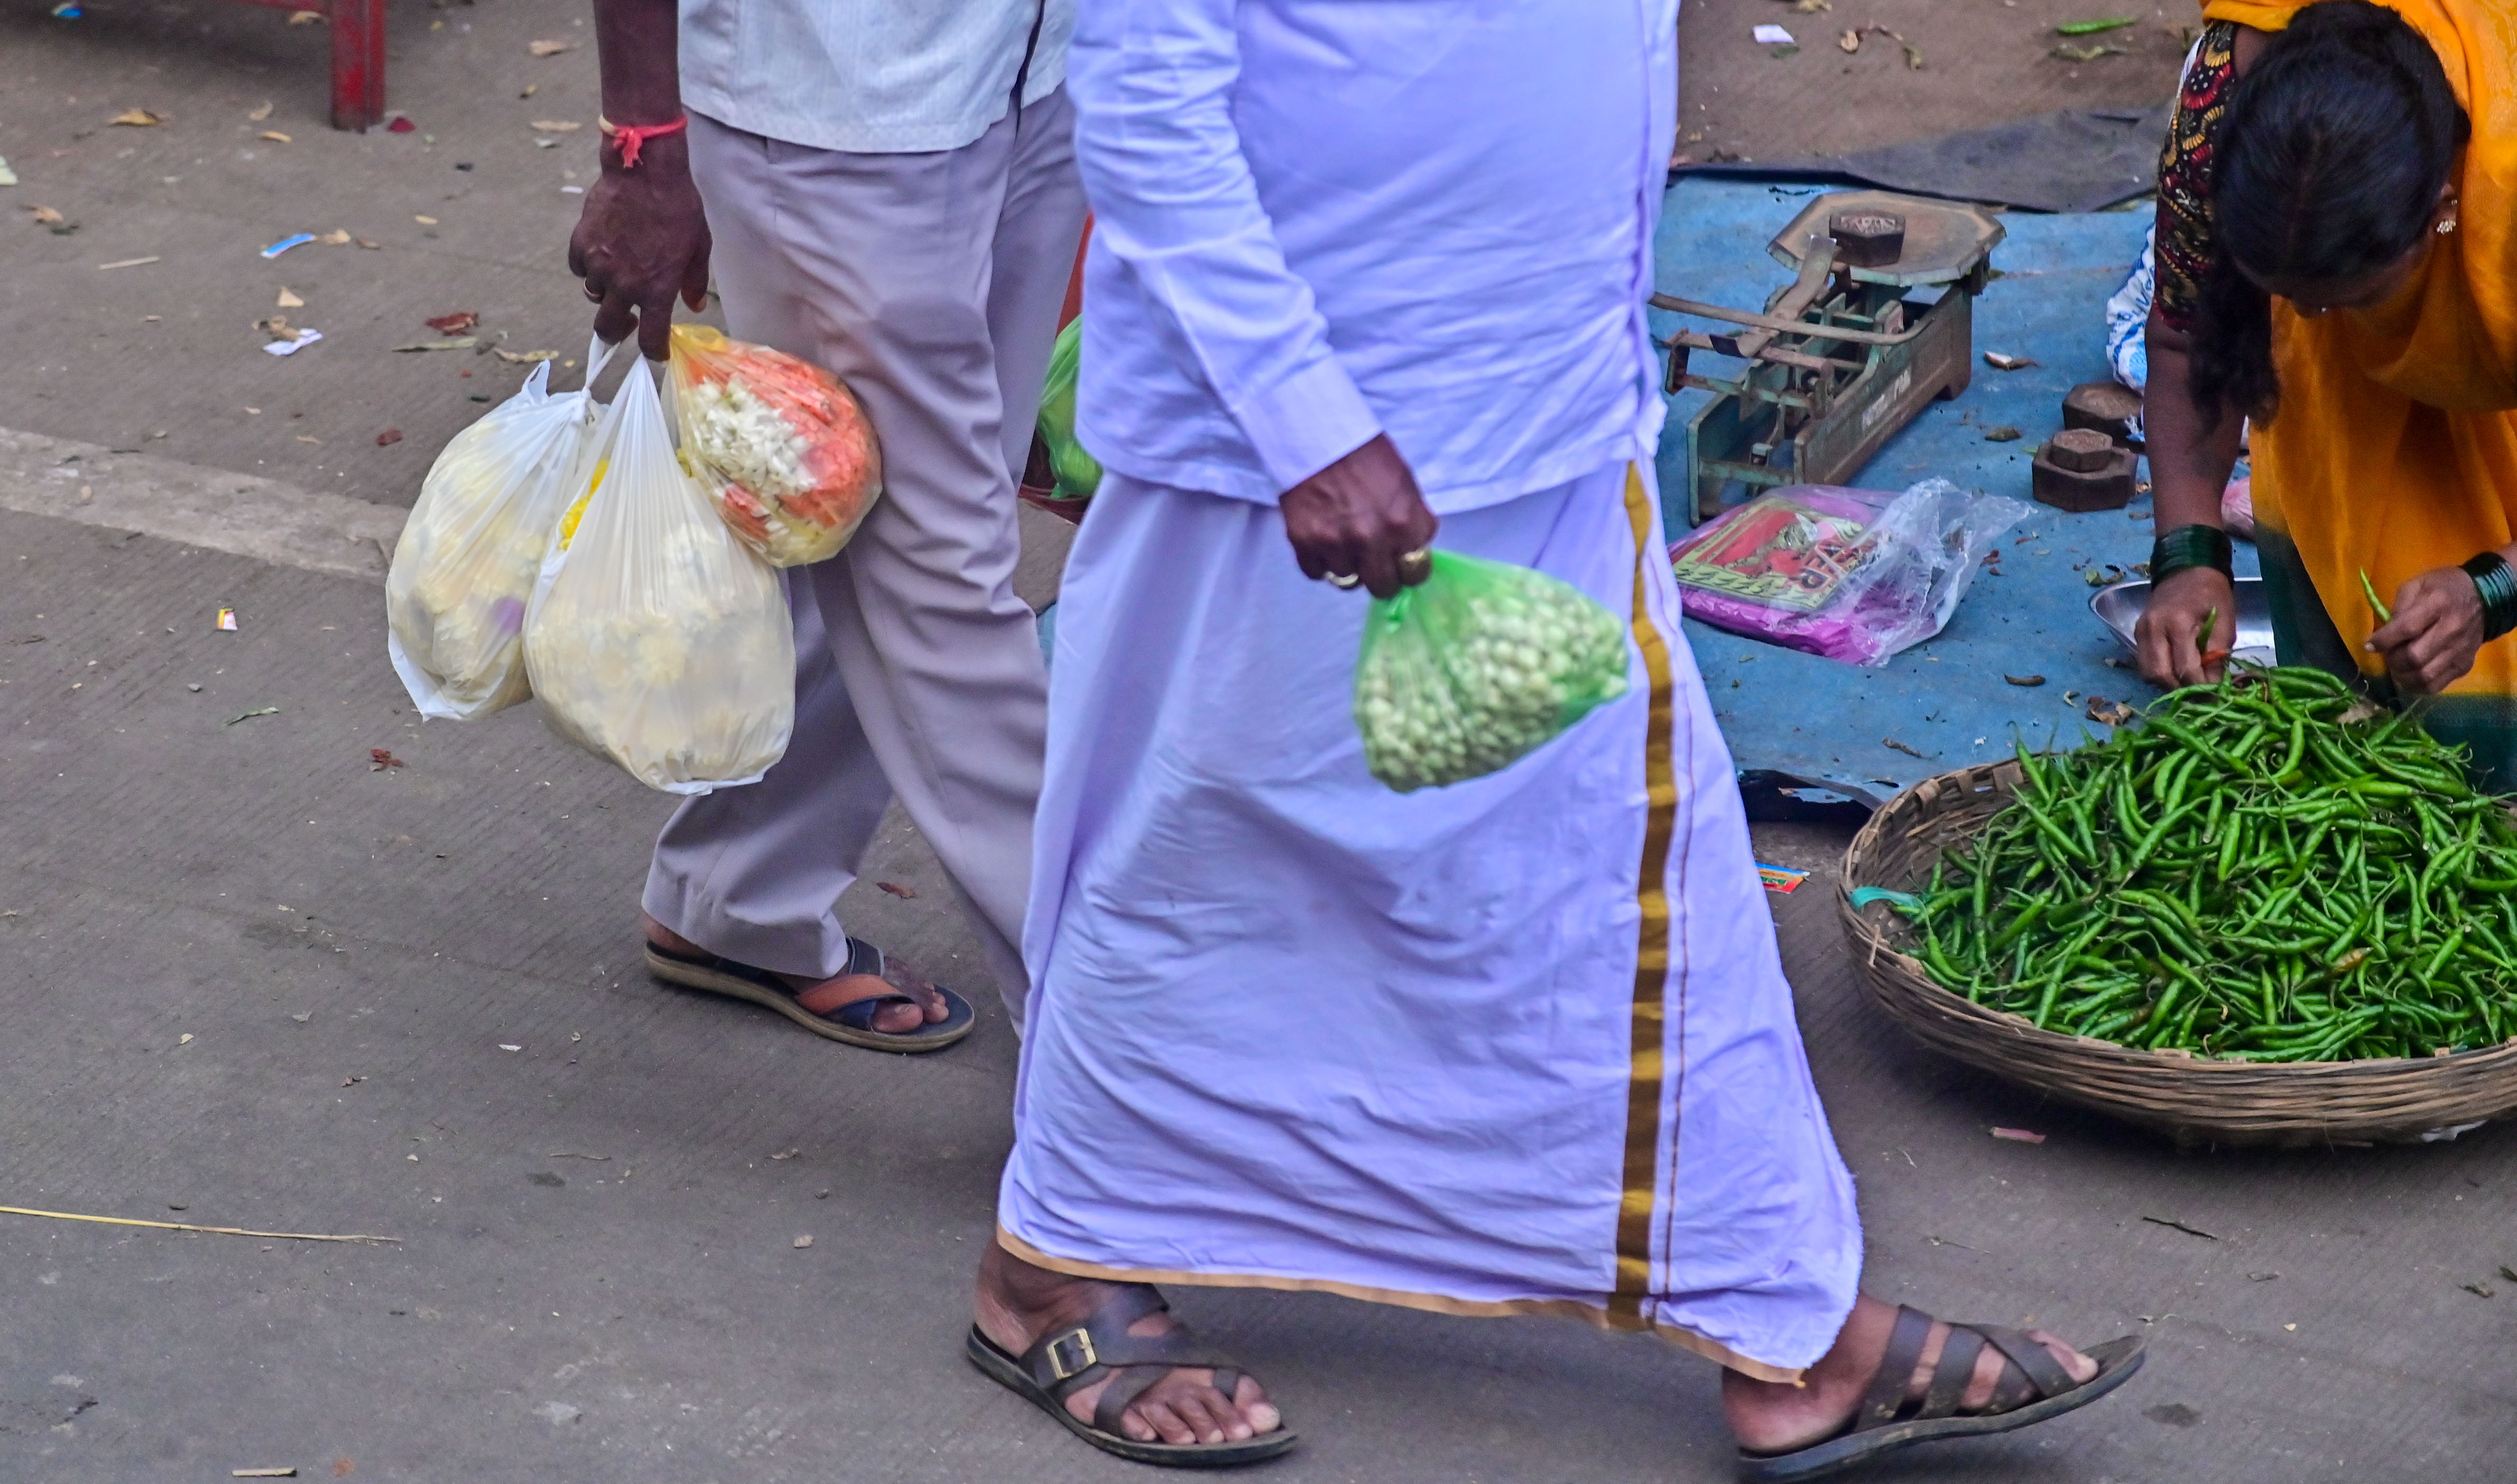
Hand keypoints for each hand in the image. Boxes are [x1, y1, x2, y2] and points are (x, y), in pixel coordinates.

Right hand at [567, 130, 710, 360]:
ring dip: (604, 293)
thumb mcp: (699, 247)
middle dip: (616, 331)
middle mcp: (623, 285)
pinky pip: (579, 268)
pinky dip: (588, 267)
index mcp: (655, 291)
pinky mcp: (581, 244)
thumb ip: (693, 281)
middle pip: (607, 328)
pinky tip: (601, 255)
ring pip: (593, 296)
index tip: (655, 352)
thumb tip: (693, 305)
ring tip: (618, 276)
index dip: (653, 352)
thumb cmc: (678, 208)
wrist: (646, 172)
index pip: (650, 340)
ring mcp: (598, 265)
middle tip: (626, 321)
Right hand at [1280, 434, 1438, 598]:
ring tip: (1343, 541)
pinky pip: (1316, 572)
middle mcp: (1371, 539)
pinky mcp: (1304, 543)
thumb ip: (1413, 521)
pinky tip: (1322, 541)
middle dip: (1381, 576)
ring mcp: (1335, 543)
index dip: (1409, 568)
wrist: (1318, 435)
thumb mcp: (1405, 484)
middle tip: (1374, 561)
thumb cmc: (1367, 455)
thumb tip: (1415, 550)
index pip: (1416, 573)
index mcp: (1403, 522)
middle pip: (1382, 587)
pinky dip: (1320, 562)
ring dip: (1348, 565)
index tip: (1402, 563)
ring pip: (1347, 581)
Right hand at [2134, 564, 2234, 688]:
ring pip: (2147, 674)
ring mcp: (2141, 631)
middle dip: (2180, 690)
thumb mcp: (2224, 621)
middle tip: (2199, 695)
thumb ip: (2218, 654)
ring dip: (2167, 684)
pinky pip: (2145, 664)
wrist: (2186, 570)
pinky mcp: (2137, 634)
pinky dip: (2160, 673)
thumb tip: (2214, 686)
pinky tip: (2176, 670)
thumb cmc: (2211, 594)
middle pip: (2160, 675)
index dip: (2200, 687)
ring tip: (2187, 683)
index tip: (2214, 696)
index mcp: (2178, 623)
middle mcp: (2153, 628)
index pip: (2185, 668)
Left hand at [2369, 566, 2484, 694]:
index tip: (2369, 645)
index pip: (2407, 628)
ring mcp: (2459, 651)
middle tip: (2387, 655)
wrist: (2486, 598)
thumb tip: (2384, 633)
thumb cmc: (2444, 588)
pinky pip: (2436, 685)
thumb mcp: (2418, 585)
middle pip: (2414, 657)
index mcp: (2437, 604)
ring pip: (2424, 676)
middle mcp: (2451, 629)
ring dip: (2402, 676)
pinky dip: (2416, 686)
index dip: (2383, 640)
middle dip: (2392, 660)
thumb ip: (2398, 607)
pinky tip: (2409, 676)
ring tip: (2397, 667)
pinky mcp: (2464, 665)